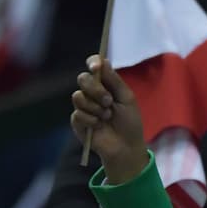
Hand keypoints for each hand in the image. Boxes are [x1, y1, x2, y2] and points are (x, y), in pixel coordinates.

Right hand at [71, 55, 148, 182]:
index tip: (96, 67)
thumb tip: (102, 61)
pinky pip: (77, 114)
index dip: (92, 63)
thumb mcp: (126, 98)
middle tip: (108, 101)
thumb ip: (114, 80)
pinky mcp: (77, 121)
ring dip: (95, 107)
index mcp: (105, 84)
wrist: (126, 146)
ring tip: (107, 116)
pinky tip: (99, 126)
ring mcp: (83, 106)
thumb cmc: (129, 122)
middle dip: (96, 89)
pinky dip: (91, 120)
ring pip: (78, 96)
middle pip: (83, 79)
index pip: (94, 66)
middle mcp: (92, 92)